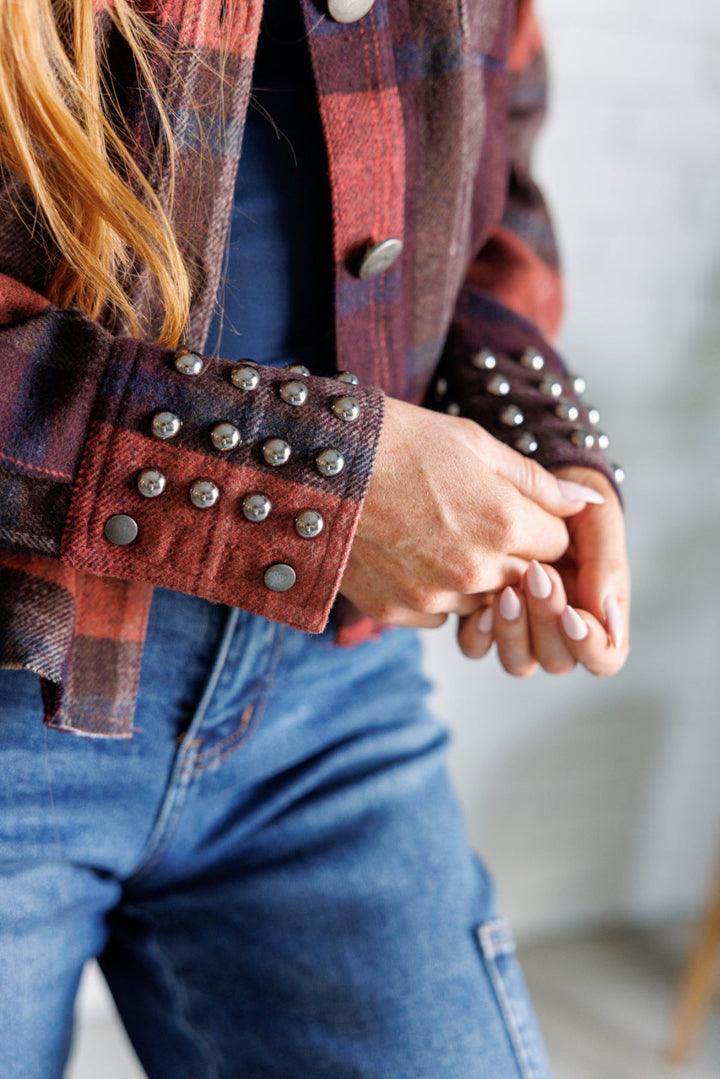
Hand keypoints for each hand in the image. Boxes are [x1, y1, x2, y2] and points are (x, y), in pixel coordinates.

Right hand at [340, 399, 597, 627]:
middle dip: (514, 555)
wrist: (318, 464)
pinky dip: (436, 592)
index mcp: (503, 522)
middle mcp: (476, 569)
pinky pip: (440, 614)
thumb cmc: (399, 441)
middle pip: (526, 580)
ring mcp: (435, 596)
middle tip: (475, 519)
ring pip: (484, 602)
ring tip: (440, 533)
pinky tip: (412, 554)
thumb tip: (588, 504)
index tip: (518, 509)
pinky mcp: (399, 611)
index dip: (542, 525)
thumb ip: (537, 481)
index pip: (558, 544)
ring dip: (477, 577)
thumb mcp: (474, 443)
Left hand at [457, 467, 629, 675]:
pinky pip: (477, 646)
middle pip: (557, 660)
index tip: (572, 613)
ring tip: (507, 591)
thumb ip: (606, 565)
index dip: (592, 646)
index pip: (605, 657)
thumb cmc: (573, 500)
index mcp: (597, 612)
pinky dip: (479, 632)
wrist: (529, 481)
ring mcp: (520, 628)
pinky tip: (480, 604)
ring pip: (518, 661)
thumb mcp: (597, 521)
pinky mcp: (483, 617)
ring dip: (514, 631)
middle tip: (537, 576)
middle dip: (547, 622)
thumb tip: (607, 617)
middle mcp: (559, 629)